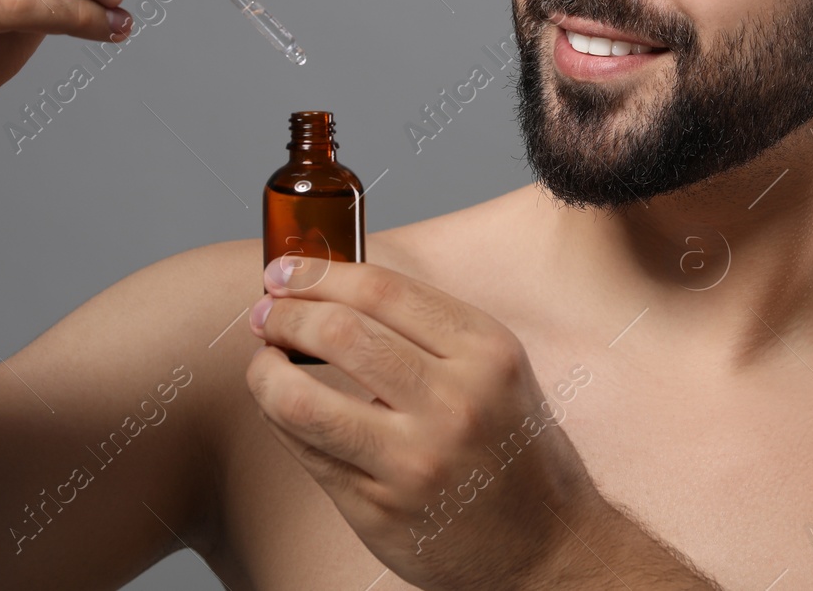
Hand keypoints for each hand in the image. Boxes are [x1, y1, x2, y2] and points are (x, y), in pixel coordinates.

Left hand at [245, 258, 602, 590]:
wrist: (549, 543)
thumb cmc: (512, 446)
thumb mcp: (495, 369)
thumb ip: (428, 330)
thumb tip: (333, 292)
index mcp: (486, 351)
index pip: (382, 288)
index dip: (319, 272)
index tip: (286, 270)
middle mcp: (454, 402)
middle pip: (338, 333)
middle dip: (285, 314)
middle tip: (265, 313)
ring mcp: (415, 460)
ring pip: (302, 400)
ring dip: (265, 371)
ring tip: (264, 361)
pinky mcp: (380, 509)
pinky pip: (306, 452)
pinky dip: (280, 419)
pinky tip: (281, 406)